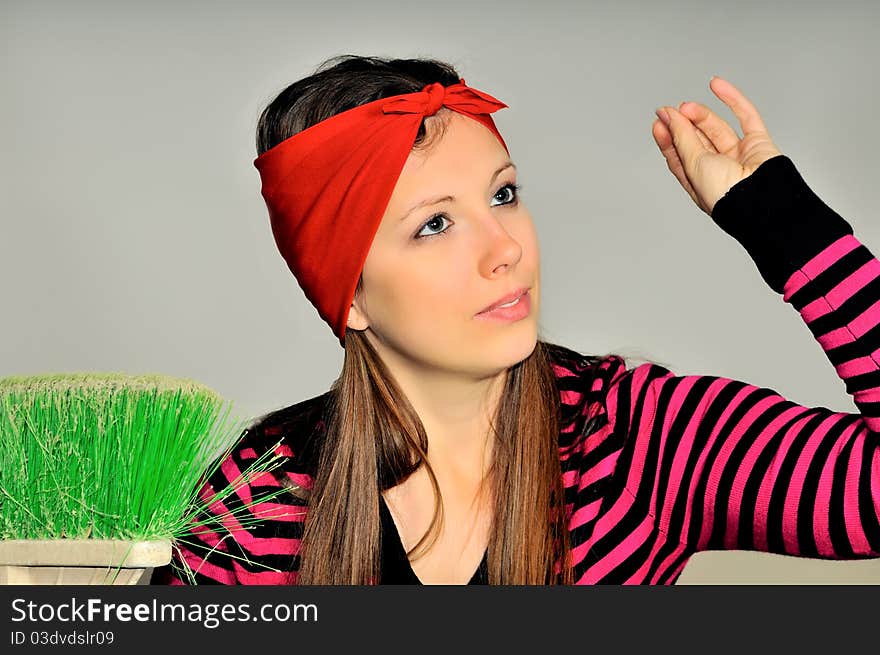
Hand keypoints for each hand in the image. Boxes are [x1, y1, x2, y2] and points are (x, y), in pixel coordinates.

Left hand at [651, 76, 783, 215]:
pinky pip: (746, 116)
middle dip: (683, 124)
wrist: (760, 197)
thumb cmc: (725, 193)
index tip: (659, 121)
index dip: (668, 138)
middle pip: (697, 141)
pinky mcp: (758, 143)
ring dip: (702, 115)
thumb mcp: (693, 164)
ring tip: (687, 106)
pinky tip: (716, 85)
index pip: (679, 157)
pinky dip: (732, 99)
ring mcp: (739, 156)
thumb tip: (668, 117)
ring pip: (718, 129)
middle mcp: (719, 170)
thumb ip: (681, 138)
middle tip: (671, 110)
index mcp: (700, 182)